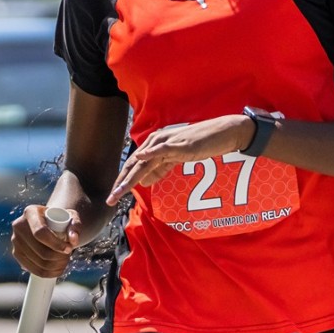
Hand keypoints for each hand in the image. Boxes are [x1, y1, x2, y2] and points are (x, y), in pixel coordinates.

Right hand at [10, 203, 79, 278]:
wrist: (48, 223)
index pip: (40, 232)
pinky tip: (56, 270)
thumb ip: (75, 225)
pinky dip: (47, 273)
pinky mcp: (16, 253)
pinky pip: (32, 269)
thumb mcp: (71, 217)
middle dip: (58, 257)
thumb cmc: (60, 219)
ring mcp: (15, 240)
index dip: (56, 244)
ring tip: (65, 262)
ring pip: (37, 262)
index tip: (69, 249)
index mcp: (30, 212)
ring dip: (55, 266)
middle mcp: (19, 225)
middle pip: (40, 250)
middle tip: (68, 256)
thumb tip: (73, 241)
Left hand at [107, 115, 254, 206]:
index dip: (123, 181)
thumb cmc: (201, 145)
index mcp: (155, 147)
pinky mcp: (179, 144)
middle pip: (134, 165)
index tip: (114, 196)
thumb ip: (160, 168)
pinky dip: (150, 154)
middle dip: (121, 183)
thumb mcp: (177, 159)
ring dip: (129, 177)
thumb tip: (144, 181)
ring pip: (143, 162)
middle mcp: (156, 143)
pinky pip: (162, 149)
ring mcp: (167, 142)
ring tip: (119, 191)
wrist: (223, 132)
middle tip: (110, 200)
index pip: (134, 166)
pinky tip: (140, 160)